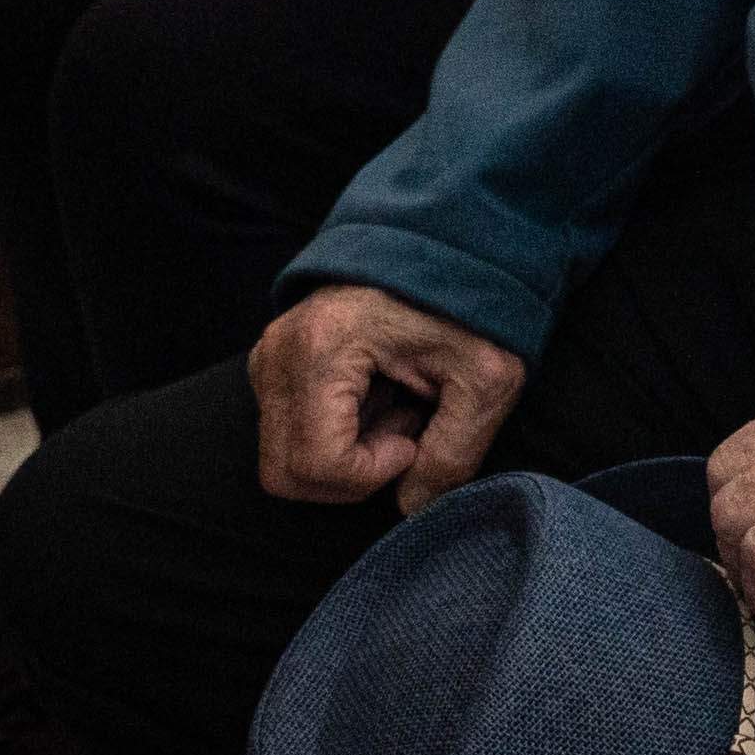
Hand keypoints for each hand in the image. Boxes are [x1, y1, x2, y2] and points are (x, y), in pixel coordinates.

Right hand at [251, 283, 531, 506]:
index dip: (370, 474)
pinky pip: (286, 433)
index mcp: (323, 348)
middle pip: (286, 473)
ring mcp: (269, 356)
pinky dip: (332, 435)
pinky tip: (375, 399)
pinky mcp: (272, 363)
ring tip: (393, 409)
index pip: (315, 464)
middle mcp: (280, 352)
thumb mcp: (486, 379)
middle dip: (350, 474)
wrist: (448, 247)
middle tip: (403, 429)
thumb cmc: (470, 305)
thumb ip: (453, 453)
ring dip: (342, 455)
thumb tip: (411, 507)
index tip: (413, 435)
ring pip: (283, 460)